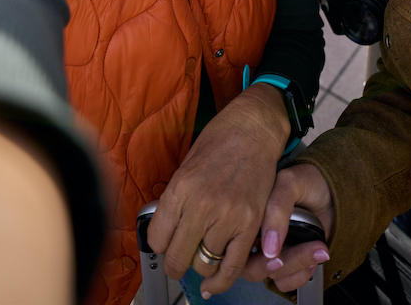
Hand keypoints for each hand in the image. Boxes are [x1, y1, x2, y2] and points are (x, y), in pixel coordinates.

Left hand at [147, 84, 289, 295]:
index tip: (164, 244)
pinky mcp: (251, 224)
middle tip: (178, 259)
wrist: (254, 129)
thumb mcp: (186, 166)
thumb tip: (165, 231)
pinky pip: (232, 266)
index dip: (159, 245)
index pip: (157, 239)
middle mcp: (202, 205)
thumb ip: (176, 201)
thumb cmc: (219, 141)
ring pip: (203, 265)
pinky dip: (220, 281)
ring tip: (200, 257)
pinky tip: (213, 283)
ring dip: (199, 266)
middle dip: (174, 264)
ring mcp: (228, 216)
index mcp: (180, 188)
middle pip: (177, 258)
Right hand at [242, 163, 333, 292]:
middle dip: (280, 263)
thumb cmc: (309, 181)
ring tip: (317, 248)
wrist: (333, 190)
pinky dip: (302, 274)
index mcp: (248, 215)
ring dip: (296, 267)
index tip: (272, 250)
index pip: (235, 244)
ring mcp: (273, 251)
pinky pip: (286, 282)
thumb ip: (277, 208)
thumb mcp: (290, 183)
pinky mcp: (288, 262)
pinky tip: (314, 254)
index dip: (250, 253)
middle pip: (252, 267)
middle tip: (299, 249)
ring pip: (272, 277)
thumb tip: (268, 248)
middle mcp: (256, 236)